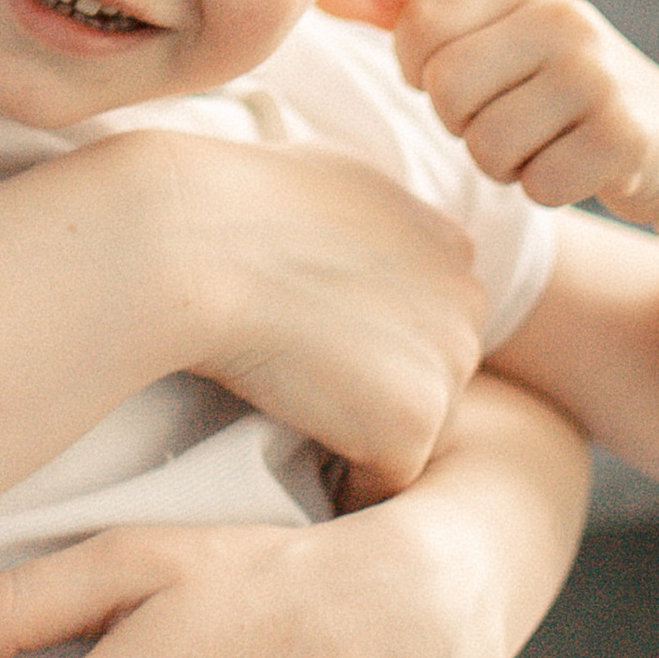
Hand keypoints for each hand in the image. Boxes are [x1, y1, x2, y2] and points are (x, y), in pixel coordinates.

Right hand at [155, 131, 486, 498]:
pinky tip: (292, 438)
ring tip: (292, 402)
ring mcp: (448, 363)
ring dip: (362, 430)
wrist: (192, 244)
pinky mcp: (414, 425)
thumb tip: (354, 241)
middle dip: (377, 385)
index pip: (431, 315)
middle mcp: (466, 298)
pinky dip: (344, 475)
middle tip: (302, 376)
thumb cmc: (232, 205)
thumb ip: (372, 221)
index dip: (373, 335)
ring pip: (413, 425)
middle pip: (433, 372)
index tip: (319, 336)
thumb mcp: (328, 179)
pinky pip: (386, 477)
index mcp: (447, 241)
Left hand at [394, 0, 658, 221]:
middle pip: (446, 88)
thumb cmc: (568, 96)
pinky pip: (539, 184)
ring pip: (488, 144)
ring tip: (544, 146)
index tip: (453, 87)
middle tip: (504, 127)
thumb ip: (449, 24)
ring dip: (506, 166)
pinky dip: (547, 191)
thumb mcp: (517, 41)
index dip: (417, 71)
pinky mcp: (627, 136)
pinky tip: (579, 168)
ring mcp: (599, 76)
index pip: (420, 21)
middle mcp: (564, 21)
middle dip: (463, 127)